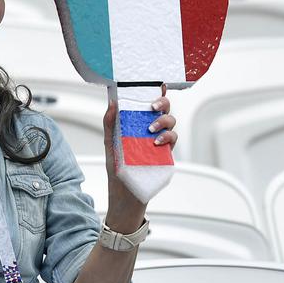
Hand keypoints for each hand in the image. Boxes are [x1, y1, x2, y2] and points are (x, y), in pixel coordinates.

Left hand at [101, 88, 177, 211]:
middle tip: (152, 107)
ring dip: (163, 122)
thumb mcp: (110, 145)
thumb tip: (112, 104)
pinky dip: (167, 137)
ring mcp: (160, 143)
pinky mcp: (166, 155)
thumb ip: (110, 124)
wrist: (125, 197)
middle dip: (162, 104)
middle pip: (165, 111)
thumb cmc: (118, 171)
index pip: (150, 106)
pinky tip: (156, 142)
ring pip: (172, 124)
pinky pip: (173, 140)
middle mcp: (152, 132)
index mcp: (139, 126)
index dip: (157, 94)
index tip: (158, 85)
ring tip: (151, 129)